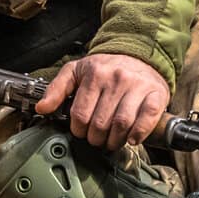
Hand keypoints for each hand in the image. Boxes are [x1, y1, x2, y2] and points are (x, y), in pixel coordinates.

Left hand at [35, 52, 170, 149]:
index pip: (81, 114)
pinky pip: (148, 118)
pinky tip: (132, 138)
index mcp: (95, 73)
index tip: (82, 131)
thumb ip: (57, 88)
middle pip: (101, 123)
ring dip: (114, 140)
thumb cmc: (107, 68)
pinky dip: (139, 133)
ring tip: (112, 141)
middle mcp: (117, 78)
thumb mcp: (77, 71)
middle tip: (97, 139)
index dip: (79, 129)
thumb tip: (42, 107)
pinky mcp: (156, 94)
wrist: (140, 56)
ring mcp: (138, 86)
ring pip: (122, 124)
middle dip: (96, 138)